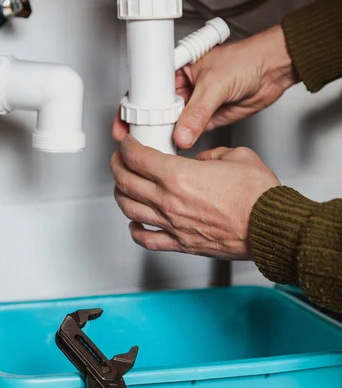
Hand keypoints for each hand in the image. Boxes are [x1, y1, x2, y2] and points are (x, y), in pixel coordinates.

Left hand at [111, 135, 279, 259]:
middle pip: (126, 181)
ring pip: (129, 209)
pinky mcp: (181, 243)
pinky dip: (135, 231)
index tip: (127, 143)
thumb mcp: (236, 156)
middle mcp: (170, 201)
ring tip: (122, 186)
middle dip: (117, 166)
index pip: (137, 157)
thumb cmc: (258, 197)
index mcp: (179, 176)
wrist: (270, 228)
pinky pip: (147, 240)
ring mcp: (173, 224)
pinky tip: (135, 224)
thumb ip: (212, 154)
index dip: (127, 146)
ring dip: (120, 194)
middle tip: (119, 160)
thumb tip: (202, 160)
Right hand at [112, 25, 297, 145]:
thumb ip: (198, 112)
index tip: (126, 123)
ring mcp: (194, 104)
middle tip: (139, 139)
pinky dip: (181, 141)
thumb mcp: (216, 83)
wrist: (274, 70)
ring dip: (163, 134)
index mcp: (177, 69)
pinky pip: (188, 132)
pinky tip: (174, 146)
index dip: (135, 107)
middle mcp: (182, 86)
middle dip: (146, 125)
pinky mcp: (206, 119)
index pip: (147, 88)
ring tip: (154, 144)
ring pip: (171, 123)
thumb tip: (182, 133)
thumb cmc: (247, 59)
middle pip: (155, 109)